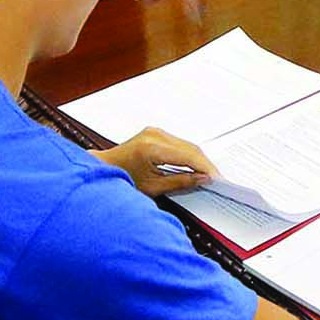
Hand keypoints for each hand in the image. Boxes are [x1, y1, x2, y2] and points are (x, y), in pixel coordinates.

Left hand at [99, 127, 215, 196]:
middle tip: (216, 178)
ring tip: (207, 174)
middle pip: (190, 147)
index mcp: (152, 148)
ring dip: (198, 158)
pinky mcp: (155, 133)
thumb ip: (181, 182)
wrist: (104, 169)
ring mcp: (154, 131)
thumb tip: (202, 179)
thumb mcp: (153, 187)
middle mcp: (154, 135)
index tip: (216, 178)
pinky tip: (195, 165)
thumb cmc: (121, 179)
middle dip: (205, 163)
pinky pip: (179, 142)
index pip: (189, 155)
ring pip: (187, 144)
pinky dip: (189, 154)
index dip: (205, 167)